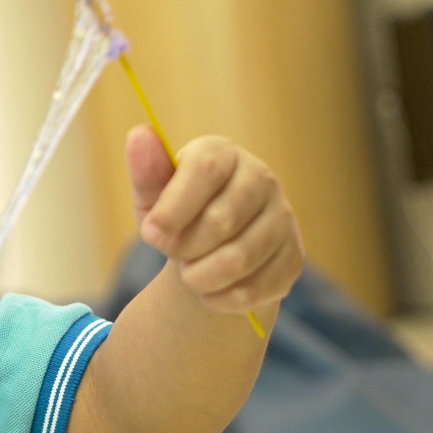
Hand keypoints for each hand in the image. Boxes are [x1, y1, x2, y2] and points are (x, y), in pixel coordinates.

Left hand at [127, 126, 302, 315]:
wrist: (209, 250)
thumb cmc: (176, 214)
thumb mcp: (153, 196)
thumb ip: (147, 171)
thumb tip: (140, 134)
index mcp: (222, 154)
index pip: (204, 170)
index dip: (174, 207)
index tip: (150, 233)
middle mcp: (260, 178)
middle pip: (222, 220)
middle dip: (184, 247)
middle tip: (172, 253)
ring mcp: (283, 217)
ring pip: (240, 258)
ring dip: (201, 277)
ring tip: (189, 274)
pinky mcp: (292, 256)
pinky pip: (256, 288)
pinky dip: (222, 299)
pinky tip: (210, 292)